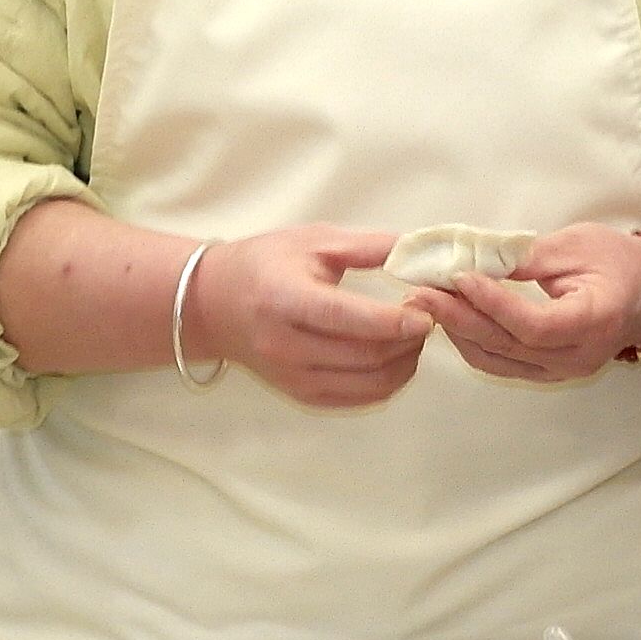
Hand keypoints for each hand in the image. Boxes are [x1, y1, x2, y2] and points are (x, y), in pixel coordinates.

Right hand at [189, 226, 435, 410]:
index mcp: (285, 299)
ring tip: (414, 337)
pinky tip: (396, 358)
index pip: (347, 318)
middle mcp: (285, 345)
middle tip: (426, 317)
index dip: (394, 320)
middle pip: (365, 355)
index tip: (426, 312)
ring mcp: (291, 376)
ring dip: (405, 363)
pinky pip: (358, 398)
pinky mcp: (300, 393)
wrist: (214, 304)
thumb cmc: (266, 264)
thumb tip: (419, 251)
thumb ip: (368, 246)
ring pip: (368, 382)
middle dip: (408, 340)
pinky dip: (388, 382)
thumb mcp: (313, 241)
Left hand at [418, 220, 640, 384]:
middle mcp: (577, 357)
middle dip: (458, 317)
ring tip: (425, 301)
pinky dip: (470, 341)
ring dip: (457, 331)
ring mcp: (561, 371)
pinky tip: (449, 316)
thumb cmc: (617, 261)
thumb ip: (527, 257)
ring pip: (497, 360)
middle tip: (420, 291)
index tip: (458, 276)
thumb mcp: (577, 244)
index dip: (492, 304)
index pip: (534, 325)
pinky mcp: (546, 372)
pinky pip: (500, 363)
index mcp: (595, 321)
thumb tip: (474, 258)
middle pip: (507, 345)